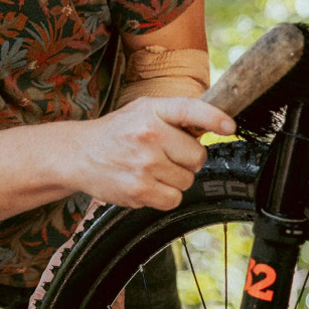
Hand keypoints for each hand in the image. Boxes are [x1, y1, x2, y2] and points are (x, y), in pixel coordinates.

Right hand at [71, 97, 235, 210]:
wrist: (79, 155)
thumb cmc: (117, 132)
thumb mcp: (143, 110)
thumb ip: (176, 115)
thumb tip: (216, 125)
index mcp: (152, 110)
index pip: (190, 109)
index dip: (214, 118)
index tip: (229, 126)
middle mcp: (148, 135)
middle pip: (197, 156)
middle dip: (188, 159)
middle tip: (167, 155)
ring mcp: (144, 165)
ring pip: (187, 180)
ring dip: (176, 178)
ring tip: (152, 168)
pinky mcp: (139, 190)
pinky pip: (173, 199)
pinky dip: (166, 195)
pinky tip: (149, 183)